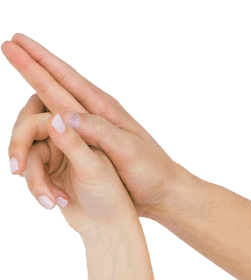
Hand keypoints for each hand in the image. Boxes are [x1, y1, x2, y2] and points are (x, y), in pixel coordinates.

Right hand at [3, 33, 182, 217]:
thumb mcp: (128, 152)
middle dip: (32, 64)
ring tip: (20, 63)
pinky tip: (39, 108)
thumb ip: (97, 131)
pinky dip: (46, 117)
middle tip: (8, 45)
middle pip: (55, 85)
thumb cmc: (151, 173)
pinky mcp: (90, 147)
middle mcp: (95, 115)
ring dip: (35, 89)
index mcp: (103, 111)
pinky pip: (60, 127)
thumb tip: (62, 114)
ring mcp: (92, 130)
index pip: (64, 80)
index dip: (39, 61)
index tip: (16, 43)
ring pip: (54, 104)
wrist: (166, 196)